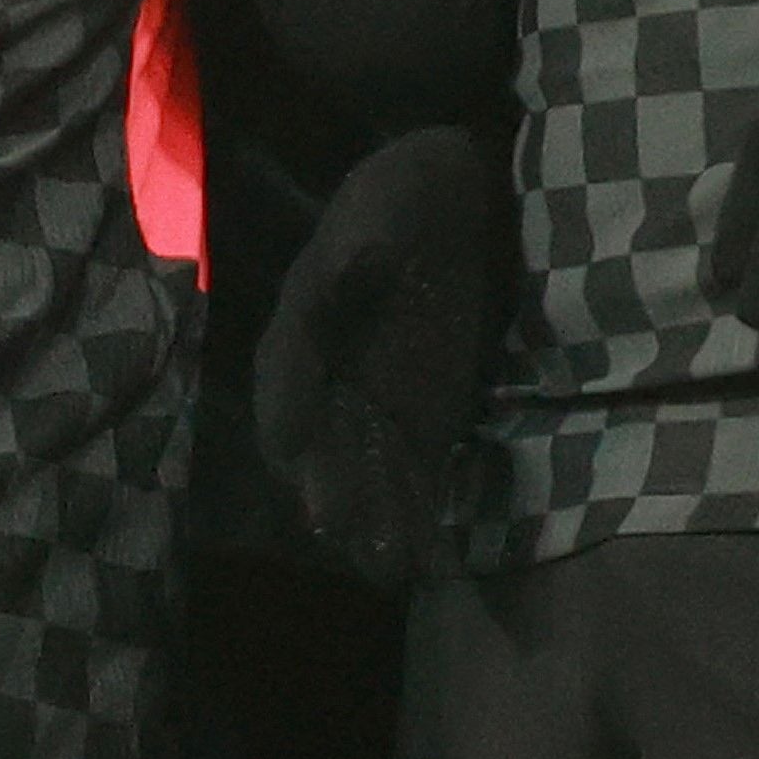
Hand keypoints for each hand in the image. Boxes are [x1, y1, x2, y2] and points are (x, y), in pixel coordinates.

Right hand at [247, 127, 505, 592]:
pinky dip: (418, 511)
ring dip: (374, 516)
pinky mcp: (424, 418)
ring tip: (387, 564)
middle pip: (322, 441)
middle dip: (331, 487)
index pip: (289, 376)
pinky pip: (415, 472)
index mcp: (307, 320)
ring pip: (365, 470)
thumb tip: (354, 263)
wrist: (470, 198)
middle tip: (340, 528)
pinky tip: (428, 553)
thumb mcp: (384, 200)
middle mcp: (332, 373)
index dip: (291, 414)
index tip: (293, 454)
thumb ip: (364, 239)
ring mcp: (377, 401)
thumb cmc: (412, 195)